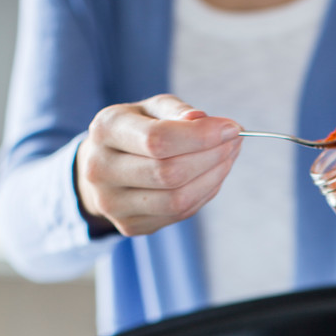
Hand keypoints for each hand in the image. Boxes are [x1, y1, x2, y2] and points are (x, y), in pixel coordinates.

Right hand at [75, 93, 241, 236]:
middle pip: (170, 173)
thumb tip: (204, 121)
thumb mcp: (151, 109)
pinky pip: (180, 213)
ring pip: (178, 199)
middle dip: (212, 156)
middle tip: (235, 142)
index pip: (158, 140)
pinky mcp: (130, 226)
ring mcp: (113, 204)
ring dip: (214, 177)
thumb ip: (177, 111)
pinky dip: (205, 193)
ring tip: (229, 156)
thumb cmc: (135, 130)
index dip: (201, 136)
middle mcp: (100, 170)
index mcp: (104, 131)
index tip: (231, 128)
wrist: (103, 166)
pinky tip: (213, 175)